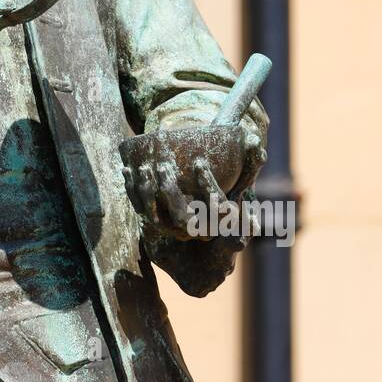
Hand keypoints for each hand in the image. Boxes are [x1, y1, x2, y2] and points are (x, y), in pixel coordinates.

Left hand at [122, 125, 263, 240]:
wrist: (203, 241)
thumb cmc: (226, 197)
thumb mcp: (242, 182)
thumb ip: (250, 162)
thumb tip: (254, 140)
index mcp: (220, 223)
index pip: (217, 209)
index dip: (208, 188)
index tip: (200, 164)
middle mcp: (197, 232)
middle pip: (182, 218)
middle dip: (170, 192)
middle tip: (164, 166)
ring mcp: (173, 232)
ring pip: (158, 218)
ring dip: (149, 192)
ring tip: (145, 167)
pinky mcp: (154, 229)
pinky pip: (141, 211)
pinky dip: (133, 191)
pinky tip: (127, 169)